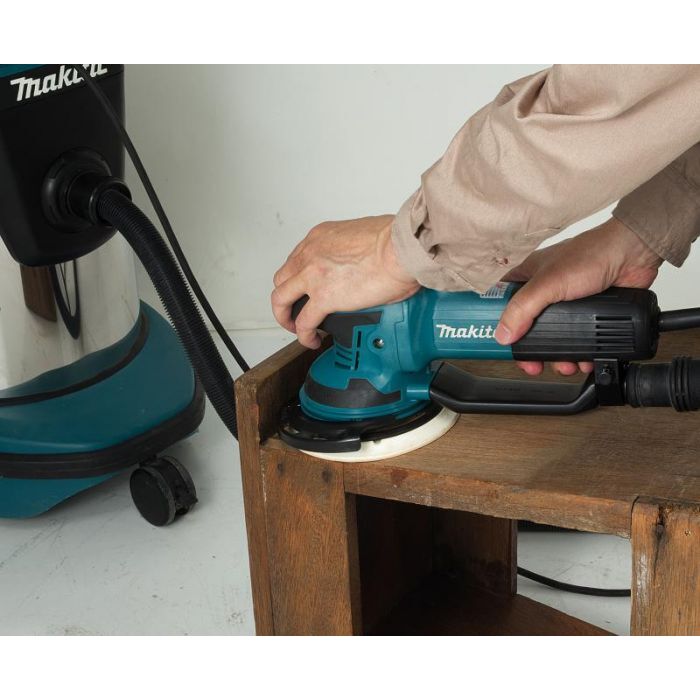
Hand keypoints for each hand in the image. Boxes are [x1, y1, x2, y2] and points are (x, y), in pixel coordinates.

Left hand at [272, 215, 419, 347]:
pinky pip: (303, 322)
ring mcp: (313, 277)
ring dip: (285, 316)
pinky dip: (303, 334)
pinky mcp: (324, 298)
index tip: (308, 288)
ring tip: (296, 328)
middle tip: (296, 308)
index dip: (300, 277)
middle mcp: (310, 254)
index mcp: (321, 238)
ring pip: (280, 299)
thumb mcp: (365, 235)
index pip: (298, 259)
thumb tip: (368, 264)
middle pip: (282, 279)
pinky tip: (312, 341)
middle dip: (287, 296)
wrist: (402, 249)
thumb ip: (358, 250)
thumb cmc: (396, 241)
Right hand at [495, 217, 662, 375]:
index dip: (495, 321)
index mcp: (529, 276)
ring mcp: (568, 303)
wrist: (634, 254)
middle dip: (530, 349)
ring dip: (557, 356)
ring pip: (555, 337)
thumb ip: (522, 309)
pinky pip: (580, 340)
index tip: (495, 340)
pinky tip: (583, 359)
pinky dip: (580, 353)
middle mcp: (546, 290)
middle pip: (528, 326)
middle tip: (531, 364)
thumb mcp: (547, 283)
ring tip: (562, 365)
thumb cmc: (592, 254)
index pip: (501, 301)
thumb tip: (503, 334)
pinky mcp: (590, 314)